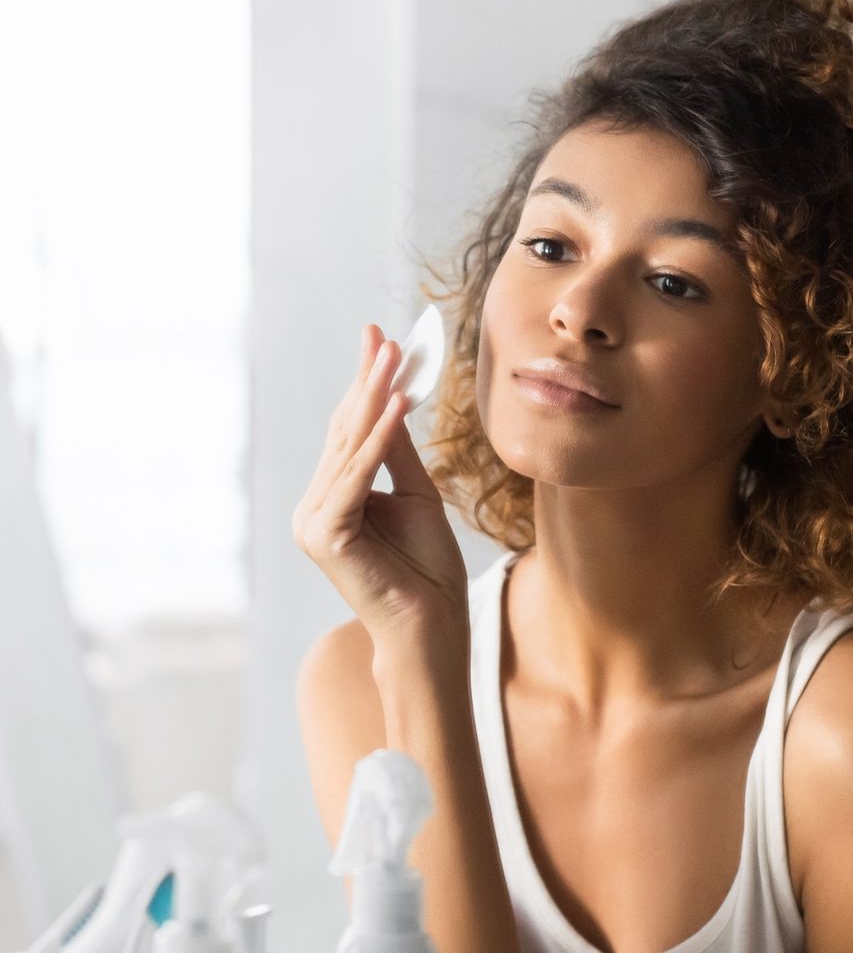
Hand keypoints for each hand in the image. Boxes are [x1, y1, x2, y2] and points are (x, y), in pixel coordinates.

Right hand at [292, 323, 467, 648]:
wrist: (433, 622)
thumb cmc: (427, 565)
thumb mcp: (416, 493)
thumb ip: (400, 451)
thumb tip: (394, 399)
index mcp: (333, 498)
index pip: (349, 431)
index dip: (364, 385)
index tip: (379, 340)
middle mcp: (315, 506)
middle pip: (345, 432)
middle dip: (368, 381)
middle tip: (383, 336)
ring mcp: (314, 521)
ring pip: (349, 448)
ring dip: (373, 398)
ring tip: (392, 357)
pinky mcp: (324, 535)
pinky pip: (356, 476)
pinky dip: (377, 439)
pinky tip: (396, 405)